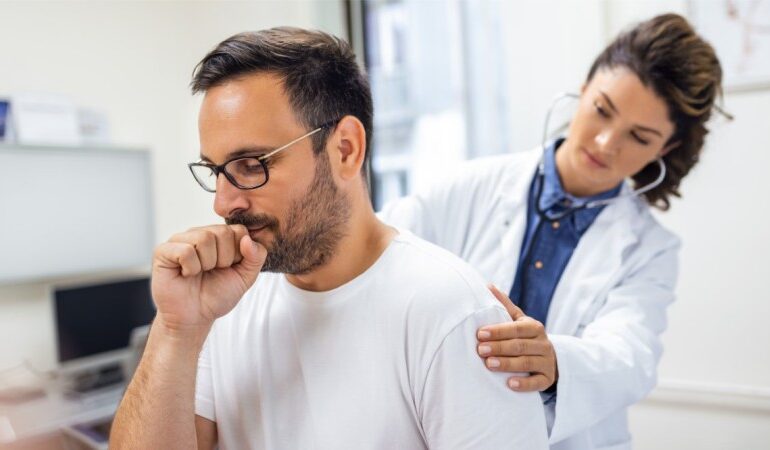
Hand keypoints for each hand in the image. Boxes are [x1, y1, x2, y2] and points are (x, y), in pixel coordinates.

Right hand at [151, 224, 266, 334]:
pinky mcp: (163, 251)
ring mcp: (180, 240)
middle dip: (223, 260)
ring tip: (199, 273)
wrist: (194, 318)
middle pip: (222, 232)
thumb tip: (248, 239)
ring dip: (206, 264)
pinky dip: (191, 268)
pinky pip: (186, 250)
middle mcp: (199, 233)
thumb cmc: (217, 296)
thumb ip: (256, 257)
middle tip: (212, 272)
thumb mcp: (245, 277)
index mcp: (219, 237)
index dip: (238, 255)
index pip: (239, 230)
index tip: (228, 268)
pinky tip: (186, 274)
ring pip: (204, 238)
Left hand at [477, 285, 557, 391]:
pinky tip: (509, 384)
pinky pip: (537, 382)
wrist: (549, 358)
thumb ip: (504, 306)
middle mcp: (543, 344)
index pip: (516, 328)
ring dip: (507, 364)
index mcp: (534, 327)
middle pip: (520, 346)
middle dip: (499, 347)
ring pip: (527, 363)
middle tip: (480, 350)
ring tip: (489, 364)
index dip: (498, 331)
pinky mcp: (547, 379)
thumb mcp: (519, 321)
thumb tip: (487, 286)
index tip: (480, 333)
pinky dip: (524, 384)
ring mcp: (547, 362)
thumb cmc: (525, 337)